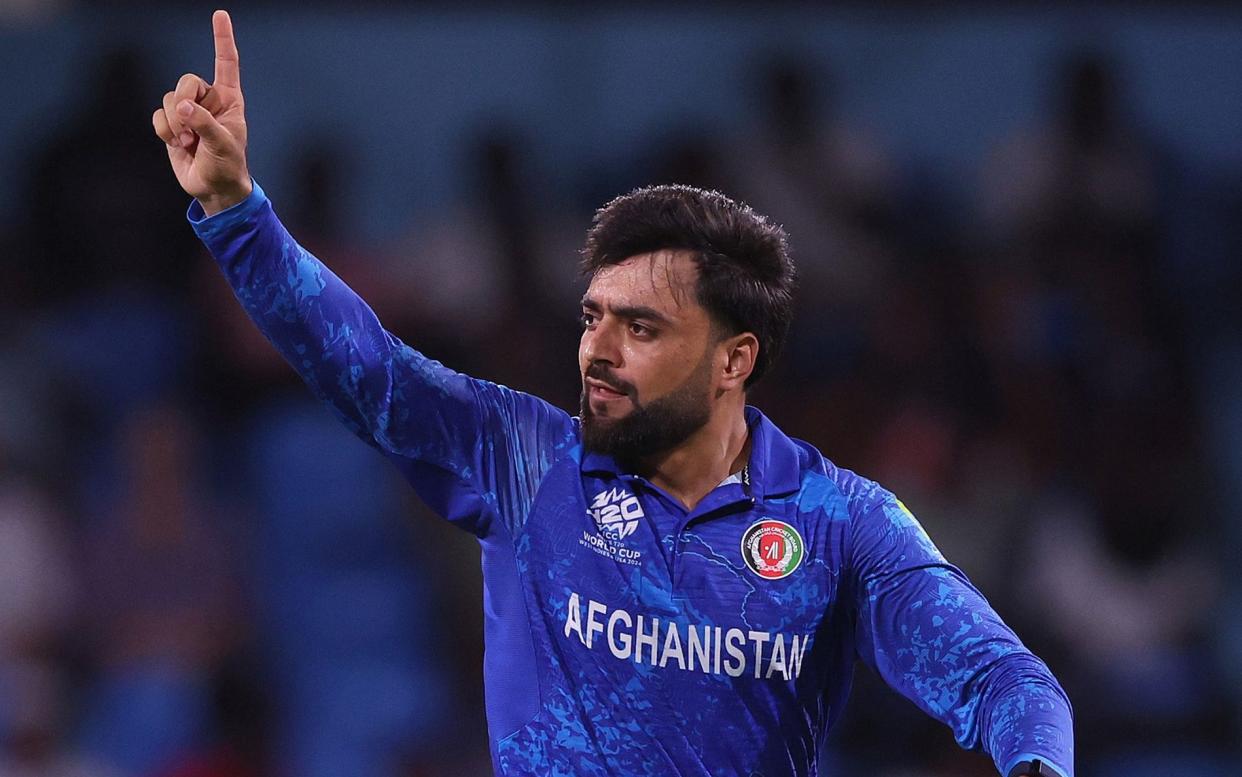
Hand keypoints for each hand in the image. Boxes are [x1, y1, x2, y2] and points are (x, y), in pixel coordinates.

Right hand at [152, 9, 251, 214]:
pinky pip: (158, 115)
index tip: (220, 14)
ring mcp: (188, 112)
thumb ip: (204, 123)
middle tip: (191, 128)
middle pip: (186, 80)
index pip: (226, 63)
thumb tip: (181, 107)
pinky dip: (164, 130)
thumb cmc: (228, 165)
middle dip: (184, 102)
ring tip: (189, 142)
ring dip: (175, 123)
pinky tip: (178, 145)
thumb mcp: (222, 144)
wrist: (214, 188)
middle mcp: (208, 101)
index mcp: (229, 100)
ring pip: (169, 98)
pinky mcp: (172, 125)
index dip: (222, 39)